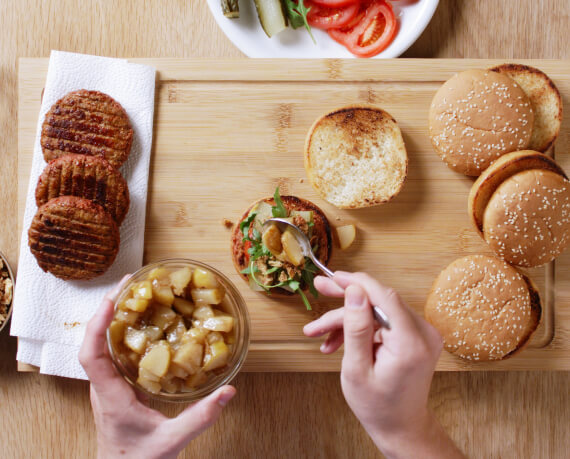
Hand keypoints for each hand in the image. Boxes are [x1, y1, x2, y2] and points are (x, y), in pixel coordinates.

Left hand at [79, 276, 235, 458]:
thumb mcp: (172, 441)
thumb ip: (201, 418)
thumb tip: (229, 392)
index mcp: (111, 397)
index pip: (92, 356)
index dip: (97, 326)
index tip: (110, 301)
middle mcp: (104, 388)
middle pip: (95, 342)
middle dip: (107, 310)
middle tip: (129, 284)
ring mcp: (107, 388)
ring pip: (101, 346)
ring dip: (112, 318)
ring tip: (133, 295)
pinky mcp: (115, 389)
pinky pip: (113, 354)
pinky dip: (122, 333)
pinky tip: (141, 325)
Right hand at [303, 272, 463, 458]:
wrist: (401, 427)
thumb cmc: (378, 406)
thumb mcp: (356, 369)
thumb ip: (355, 328)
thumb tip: (354, 291)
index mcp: (410, 343)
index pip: (383, 296)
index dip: (356, 282)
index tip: (332, 277)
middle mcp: (423, 333)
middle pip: (379, 301)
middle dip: (346, 299)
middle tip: (320, 290)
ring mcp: (422, 334)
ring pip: (377, 311)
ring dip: (347, 320)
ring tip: (318, 333)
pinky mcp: (415, 337)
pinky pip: (383, 322)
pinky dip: (361, 328)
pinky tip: (337, 342)